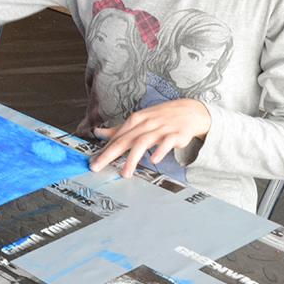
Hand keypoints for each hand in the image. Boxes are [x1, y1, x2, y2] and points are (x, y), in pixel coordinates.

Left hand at [88, 99, 211, 177]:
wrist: (190, 111)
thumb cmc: (161, 117)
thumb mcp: (139, 120)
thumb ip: (118, 129)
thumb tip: (98, 133)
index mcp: (135, 120)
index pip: (116, 137)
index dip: (104, 150)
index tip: (93, 162)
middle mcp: (146, 123)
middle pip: (125, 140)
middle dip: (110, 154)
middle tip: (98, 167)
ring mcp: (161, 128)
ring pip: (143, 142)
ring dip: (133, 158)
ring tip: (125, 173)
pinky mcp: (176, 134)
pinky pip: (167, 142)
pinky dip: (160, 150)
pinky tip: (154, 160)